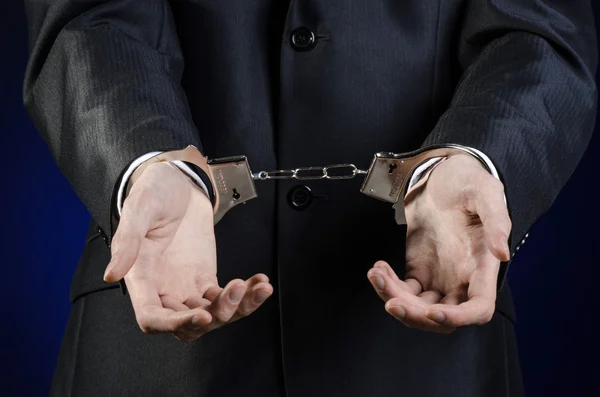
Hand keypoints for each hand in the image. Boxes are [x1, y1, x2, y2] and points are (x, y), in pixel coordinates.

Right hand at [103, 162, 272, 341]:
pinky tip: (260, 282)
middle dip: (214, 316)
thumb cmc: (154, 191)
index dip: (175, 324)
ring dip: (237, 308)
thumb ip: (127, 240)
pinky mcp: (204, 279)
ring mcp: (185, 287)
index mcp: (141, 278)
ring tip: (258, 288)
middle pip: (186, 324)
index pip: (152, 317)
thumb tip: (112, 273)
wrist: (178, 182)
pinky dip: (245, 295)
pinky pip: (225, 297)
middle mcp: (162, 289)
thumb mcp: (140, 208)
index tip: (203, 317)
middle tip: (235, 291)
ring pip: (210, 316)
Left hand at [367, 154, 510, 332]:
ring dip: (395, 300)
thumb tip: (503, 253)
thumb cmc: (467, 181)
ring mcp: (439, 278)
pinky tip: (377, 269)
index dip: (458, 318)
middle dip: (416, 316)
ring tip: (377, 274)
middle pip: (443, 318)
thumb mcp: (485, 192)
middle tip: (391, 302)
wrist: (442, 174)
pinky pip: (403, 291)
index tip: (432, 312)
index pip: (478, 308)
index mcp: (482, 267)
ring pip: (418, 308)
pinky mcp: (418, 271)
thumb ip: (497, 221)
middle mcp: (462, 279)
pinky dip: (388, 286)